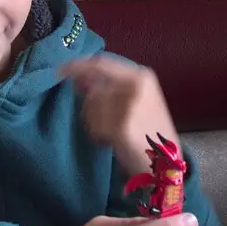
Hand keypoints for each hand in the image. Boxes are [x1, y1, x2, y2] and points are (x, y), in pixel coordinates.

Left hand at [61, 56, 177, 174]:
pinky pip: (94, 125)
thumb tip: (78, 77)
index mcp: (142, 76)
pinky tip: (112, 141)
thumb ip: (108, 86)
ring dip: (94, 121)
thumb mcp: (134, 102)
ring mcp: (130, 104)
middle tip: (94, 120)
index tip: (61, 70)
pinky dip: (98, 134)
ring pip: (91, 106)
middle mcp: (137, 85)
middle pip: (94, 89)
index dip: (78, 65)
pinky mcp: (121, 125)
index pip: (101, 63)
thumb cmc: (150, 132)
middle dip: (89, 105)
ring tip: (112, 133)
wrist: (166, 162)